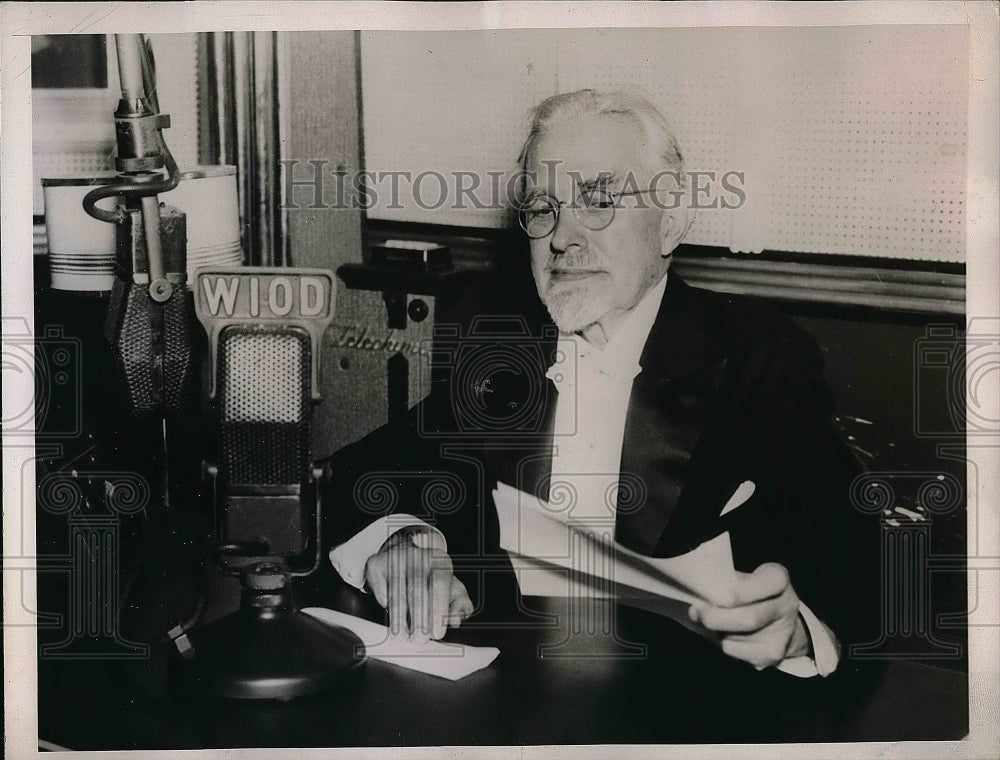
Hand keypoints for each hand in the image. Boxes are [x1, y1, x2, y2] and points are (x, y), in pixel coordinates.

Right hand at [364, 527, 473, 641]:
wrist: (404, 557)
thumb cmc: (431, 580)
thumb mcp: (452, 589)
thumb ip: (461, 606)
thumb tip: (455, 620)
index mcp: (439, 561)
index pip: (440, 584)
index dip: (438, 610)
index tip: (437, 633)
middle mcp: (417, 556)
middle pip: (417, 589)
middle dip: (418, 619)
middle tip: (419, 640)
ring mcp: (395, 558)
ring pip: (396, 591)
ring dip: (399, 618)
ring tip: (403, 636)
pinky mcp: (376, 564)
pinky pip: (380, 587)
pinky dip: (384, 603)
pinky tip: (390, 614)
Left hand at [688, 562, 809, 669]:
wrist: (777, 620)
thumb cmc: (750, 593)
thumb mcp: (744, 579)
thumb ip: (726, 584)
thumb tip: (700, 600)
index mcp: (779, 580)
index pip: (771, 582)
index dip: (747, 590)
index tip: (725, 594)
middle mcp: (786, 605)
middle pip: (750, 618)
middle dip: (716, 617)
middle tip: (696, 612)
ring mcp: (782, 632)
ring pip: (738, 636)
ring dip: (716, 629)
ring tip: (710, 621)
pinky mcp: (772, 653)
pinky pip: (735, 650)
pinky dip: (723, 643)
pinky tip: (724, 634)